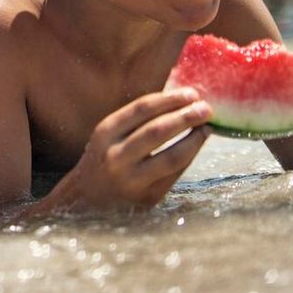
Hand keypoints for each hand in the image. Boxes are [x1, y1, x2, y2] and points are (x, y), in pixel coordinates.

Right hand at [49, 88, 211, 212]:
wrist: (85, 198)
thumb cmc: (104, 158)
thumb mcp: (110, 135)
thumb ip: (138, 120)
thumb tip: (182, 101)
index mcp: (105, 133)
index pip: (142, 109)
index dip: (170, 99)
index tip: (191, 93)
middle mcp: (116, 156)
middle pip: (158, 131)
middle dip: (186, 117)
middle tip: (206, 108)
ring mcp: (131, 179)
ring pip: (172, 156)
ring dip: (194, 140)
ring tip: (207, 128)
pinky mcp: (147, 197)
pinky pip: (174, 174)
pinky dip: (189, 157)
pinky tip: (196, 146)